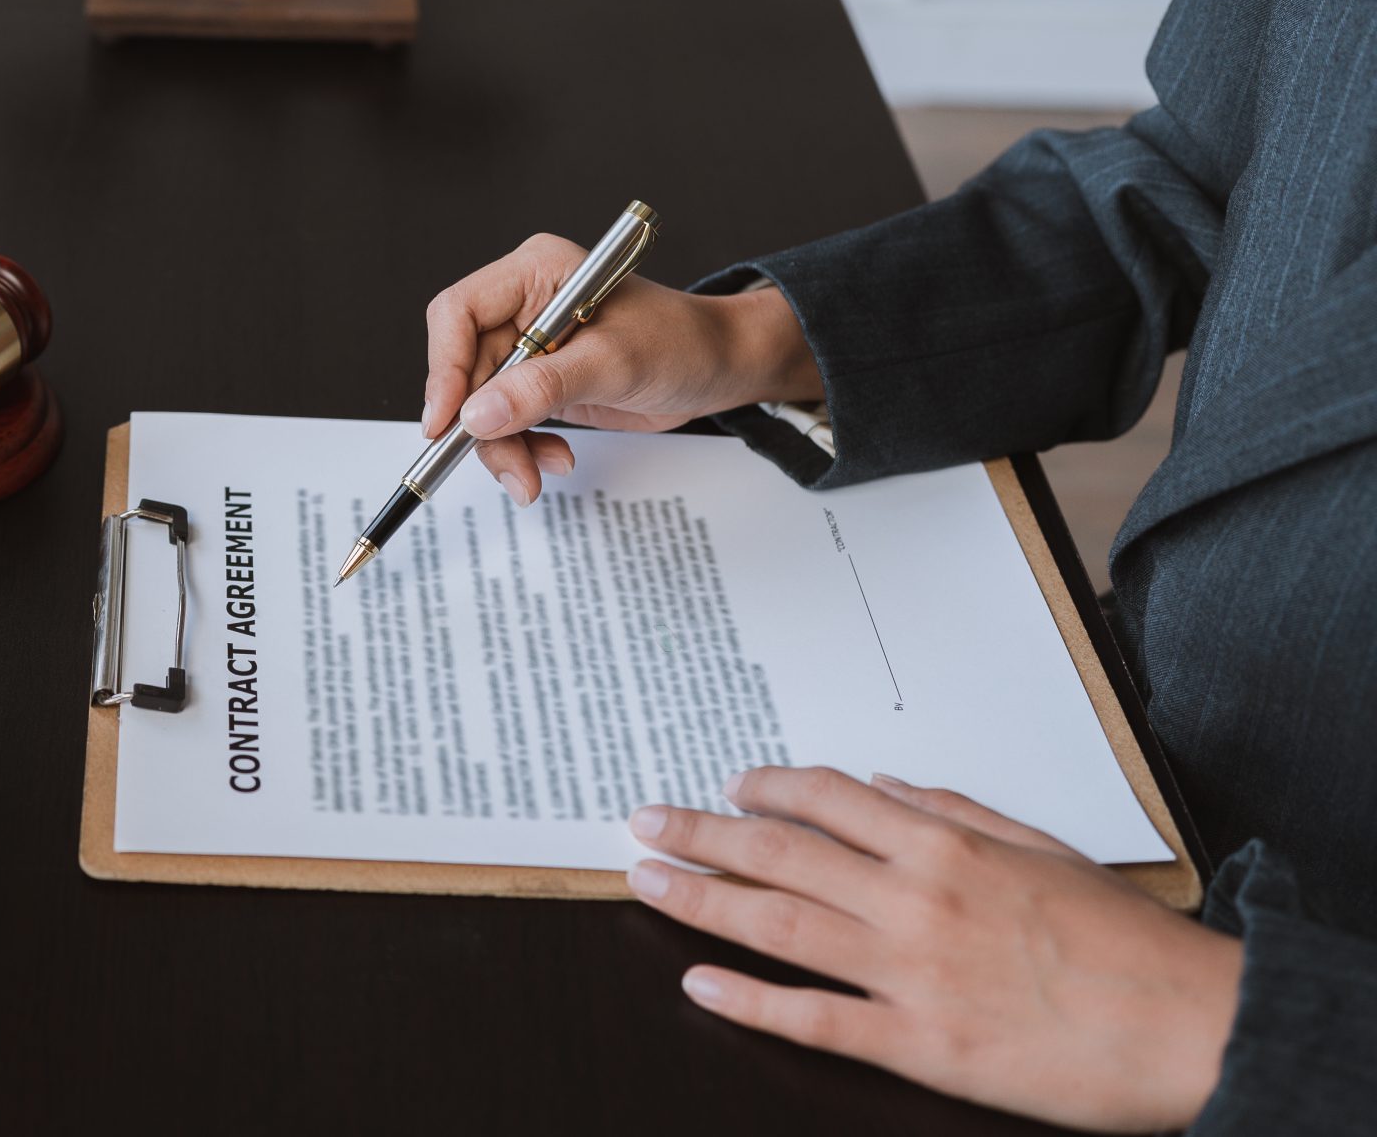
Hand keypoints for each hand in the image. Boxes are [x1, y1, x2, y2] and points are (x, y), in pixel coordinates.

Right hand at [422, 235, 821, 502]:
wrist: (720, 369)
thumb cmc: (682, 342)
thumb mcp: (613, 363)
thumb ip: (543, 387)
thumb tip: (477, 416)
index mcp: (534, 273)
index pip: (458, 313)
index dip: (445, 367)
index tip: (448, 420)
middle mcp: (522, 306)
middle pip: (464, 368)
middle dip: (480, 424)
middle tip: (509, 467)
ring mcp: (529, 346)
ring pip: (479, 403)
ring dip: (502, 446)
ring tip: (533, 476)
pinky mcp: (539, 381)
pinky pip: (505, 420)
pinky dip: (521, 448)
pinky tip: (555, 459)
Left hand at [628, 767, 1239, 1132]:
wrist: (1190, 1028)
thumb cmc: (1124, 940)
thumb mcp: (1040, 847)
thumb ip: (951, 810)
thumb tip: (879, 786)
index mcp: (944, 846)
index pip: (825, 800)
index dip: (765, 788)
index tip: (726, 786)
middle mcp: (914, 901)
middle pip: (779, 856)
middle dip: (701, 835)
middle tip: (643, 822)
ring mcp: (911, 975)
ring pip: (779, 925)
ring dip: (701, 900)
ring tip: (644, 882)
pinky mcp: (921, 1046)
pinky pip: (816, 1018)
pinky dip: (750, 1001)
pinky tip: (700, 983)